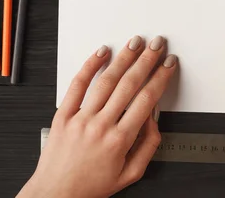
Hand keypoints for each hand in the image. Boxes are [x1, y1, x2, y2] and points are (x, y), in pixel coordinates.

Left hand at [18, 36, 177, 197]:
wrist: (56, 195)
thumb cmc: (91, 186)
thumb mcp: (130, 174)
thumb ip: (148, 145)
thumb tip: (154, 118)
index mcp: (119, 141)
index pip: (147, 99)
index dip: (161, 77)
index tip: (168, 64)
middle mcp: (100, 126)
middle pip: (129, 84)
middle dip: (147, 60)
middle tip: (157, 45)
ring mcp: (80, 119)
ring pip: (106, 81)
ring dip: (124, 58)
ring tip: (136, 43)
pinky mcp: (63, 115)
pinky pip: (77, 85)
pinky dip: (89, 66)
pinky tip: (101, 53)